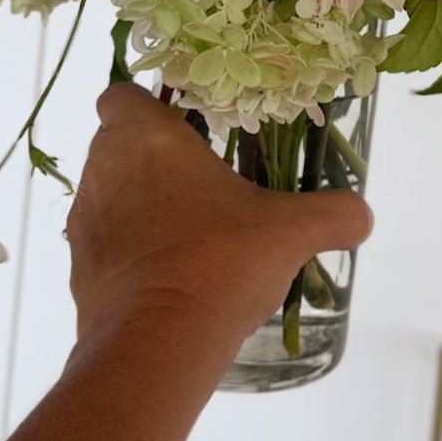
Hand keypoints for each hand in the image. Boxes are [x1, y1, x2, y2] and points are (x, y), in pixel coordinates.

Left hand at [69, 83, 373, 362]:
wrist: (156, 344)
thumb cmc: (218, 261)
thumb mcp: (291, 231)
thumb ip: (332, 213)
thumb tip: (361, 214)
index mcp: (144, 138)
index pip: (120, 96)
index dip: (148, 106)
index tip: (186, 126)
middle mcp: (102, 170)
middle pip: (117, 146)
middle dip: (154, 159)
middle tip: (206, 182)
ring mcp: (85, 224)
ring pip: (109, 196)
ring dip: (141, 206)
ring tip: (193, 234)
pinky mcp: (79, 272)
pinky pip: (106, 246)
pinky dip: (131, 253)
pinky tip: (172, 277)